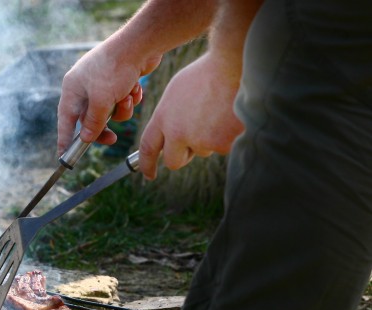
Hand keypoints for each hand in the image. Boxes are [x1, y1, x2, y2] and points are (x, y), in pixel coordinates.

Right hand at [57, 41, 160, 152]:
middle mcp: (84, 86)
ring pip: (109, 112)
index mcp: (72, 89)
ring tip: (128, 98)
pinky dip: (129, 99)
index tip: (64, 155)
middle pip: (89, 119)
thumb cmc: (115, 68)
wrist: (141, 44)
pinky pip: (121, 102)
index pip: (65, 120)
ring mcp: (102, 84)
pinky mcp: (118, 82)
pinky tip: (135, 87)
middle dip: (103, 126)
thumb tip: (85, 138)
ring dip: (121, 110)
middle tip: (112, 138)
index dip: (65, 138)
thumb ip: (93, 123)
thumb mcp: (101, 101)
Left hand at [138, 53, 243, 179]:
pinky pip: (224, 147)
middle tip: (196, 138)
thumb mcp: (177, 92)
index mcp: (164, 118)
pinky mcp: (221, 143)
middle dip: (184, 154)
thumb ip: (170, 116)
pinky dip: (228, 136)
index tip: (149, 174)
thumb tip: (170, 136)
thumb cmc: (207, 74)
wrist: (233, 64)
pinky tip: (231, 115)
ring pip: (204, 150)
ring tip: (218, 111)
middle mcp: (177, 133)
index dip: (146, 164)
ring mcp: (199, 140)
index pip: (148, 148)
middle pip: (174, 161)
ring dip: (210, 138)